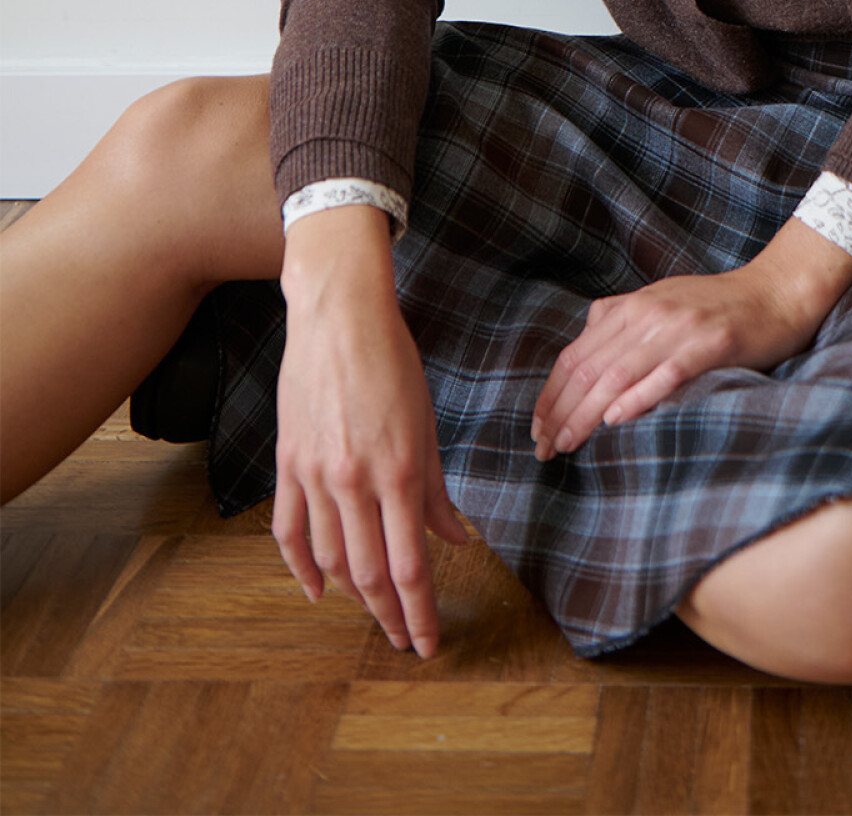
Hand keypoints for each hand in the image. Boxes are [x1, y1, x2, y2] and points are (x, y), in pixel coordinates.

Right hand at [271, 206, 468, 656]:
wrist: (339, 317)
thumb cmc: (392, 362)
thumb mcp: (426, 424)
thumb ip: (437, 489)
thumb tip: (455, 538)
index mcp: (397, 471)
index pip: (410, 565)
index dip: (420, 612)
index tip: (428, 643)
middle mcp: (353, 481)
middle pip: (369, 574)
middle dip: (389, 615)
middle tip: (403, 640)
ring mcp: (315, 474)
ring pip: (329, 558)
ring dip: (351, 594)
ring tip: (372, 611)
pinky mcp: (287, 463)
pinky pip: (290, 530)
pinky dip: (301, 566)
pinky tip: (317, 589)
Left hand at [531, 216, 851, 460]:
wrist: (776, 292)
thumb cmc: (719, 305)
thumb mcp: (662, 302)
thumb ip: (623, 322)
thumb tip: (585, 345)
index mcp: (631, 307)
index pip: (574, 355)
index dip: (550, 395)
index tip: (537, 430)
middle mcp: (647, 314)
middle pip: (588, 369)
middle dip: (560, 413)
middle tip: (544, 450)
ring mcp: (678, 328)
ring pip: (618, 375)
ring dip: (586, 414)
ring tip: (567, 445)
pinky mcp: (710, 344)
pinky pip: (666, 373)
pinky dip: (638, 397)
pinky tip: (617, 420)